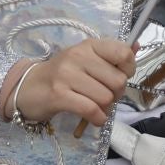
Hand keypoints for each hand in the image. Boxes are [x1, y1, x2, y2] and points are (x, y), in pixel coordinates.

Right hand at [15, 38, 136, 126]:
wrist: (28, 87)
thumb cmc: (62, 75)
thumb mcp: (86, 60)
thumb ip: (111, 57)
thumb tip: (136, 47)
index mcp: (89, 45)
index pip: (123, 53)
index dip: (128, 70)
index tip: (118, 77)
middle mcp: (78, 56)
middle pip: (118, 81)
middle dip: (116, 95)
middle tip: (105, 97)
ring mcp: (67, 75)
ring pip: (106, 98)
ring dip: (105, 108)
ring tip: (95, 107)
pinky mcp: (59, 95)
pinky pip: (91, 110)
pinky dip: (98, 118)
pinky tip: (94, 118)